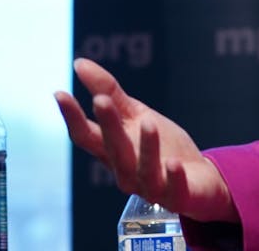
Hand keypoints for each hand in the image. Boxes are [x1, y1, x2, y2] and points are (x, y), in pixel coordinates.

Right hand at [54, 57, 236, 222]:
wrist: (198, 178)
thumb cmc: (161, 146)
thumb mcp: (136, 115)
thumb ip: (109, 93)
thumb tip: (79, 63)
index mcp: (113, 150)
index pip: (86, 136)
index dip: (72, 117)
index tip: (59, 93)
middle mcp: (126, 171)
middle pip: (113, 149)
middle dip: (108, 126)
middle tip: (101, 100)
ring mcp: (150, 186)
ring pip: (143, 169)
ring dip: (146, 147)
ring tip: (148, 122)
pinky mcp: (176, 196)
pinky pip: (173, 188)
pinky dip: (173, 176)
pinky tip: (174, 163)